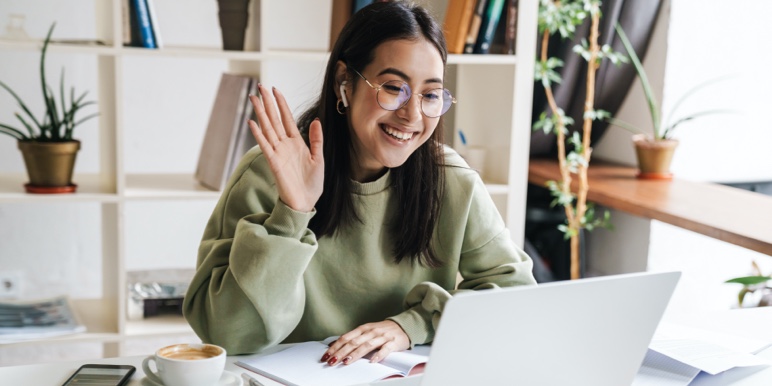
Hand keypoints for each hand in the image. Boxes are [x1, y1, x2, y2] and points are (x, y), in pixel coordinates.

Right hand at [248, 85, 323, 211]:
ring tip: (253, 98)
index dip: (282, 104)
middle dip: (268, 103)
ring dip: (260, 113)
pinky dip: (258, 134)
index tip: (276, 90)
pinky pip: (265, 146)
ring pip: (267, 128)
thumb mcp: (318, 158)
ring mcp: (278, 152)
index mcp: (296, 143)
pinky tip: (252, 122)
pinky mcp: (274, 163)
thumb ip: (316, 139)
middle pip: (274, 119)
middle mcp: (285, 145)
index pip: (287, 118)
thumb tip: (316, 120)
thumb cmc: (312, 183)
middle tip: (260, 86)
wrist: (305, 202)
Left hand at [321, 320, 409, 365]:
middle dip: (341, 352)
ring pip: (367, 345)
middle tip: (331, 361)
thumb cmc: (382, 330)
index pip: (346, 338)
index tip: (326, 356)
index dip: (335, 347)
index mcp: (363, 329)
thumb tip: (334, 343)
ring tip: (346, 361)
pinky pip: (385, 349)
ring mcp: (382, 337)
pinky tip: (372, 361)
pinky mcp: (393, 342)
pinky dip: (378, 355)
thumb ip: (352, 337)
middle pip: (353, 342)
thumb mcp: (366, 331)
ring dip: (355, 354)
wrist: (403, 326)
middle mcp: (371, 332)